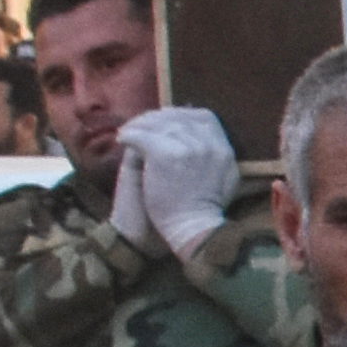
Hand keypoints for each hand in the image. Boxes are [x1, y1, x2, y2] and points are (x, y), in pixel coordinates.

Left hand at [109, 107, 238, 260]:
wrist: (190, 231)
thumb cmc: (203, 213)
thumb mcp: (224, 180)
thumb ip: (214, 157)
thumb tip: (202, 137)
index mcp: (224, 148)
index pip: (204, 117)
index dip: (183, 115)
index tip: (168, 123)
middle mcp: (208, 143)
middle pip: (179, 116)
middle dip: (157, 118)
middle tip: (141, 126)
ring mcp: (187, 146)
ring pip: (159, 122)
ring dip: (140, 125)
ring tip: (128, 132)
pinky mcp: (165, 153)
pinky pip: (142, 134)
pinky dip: (129, 135)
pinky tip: (122, 139)